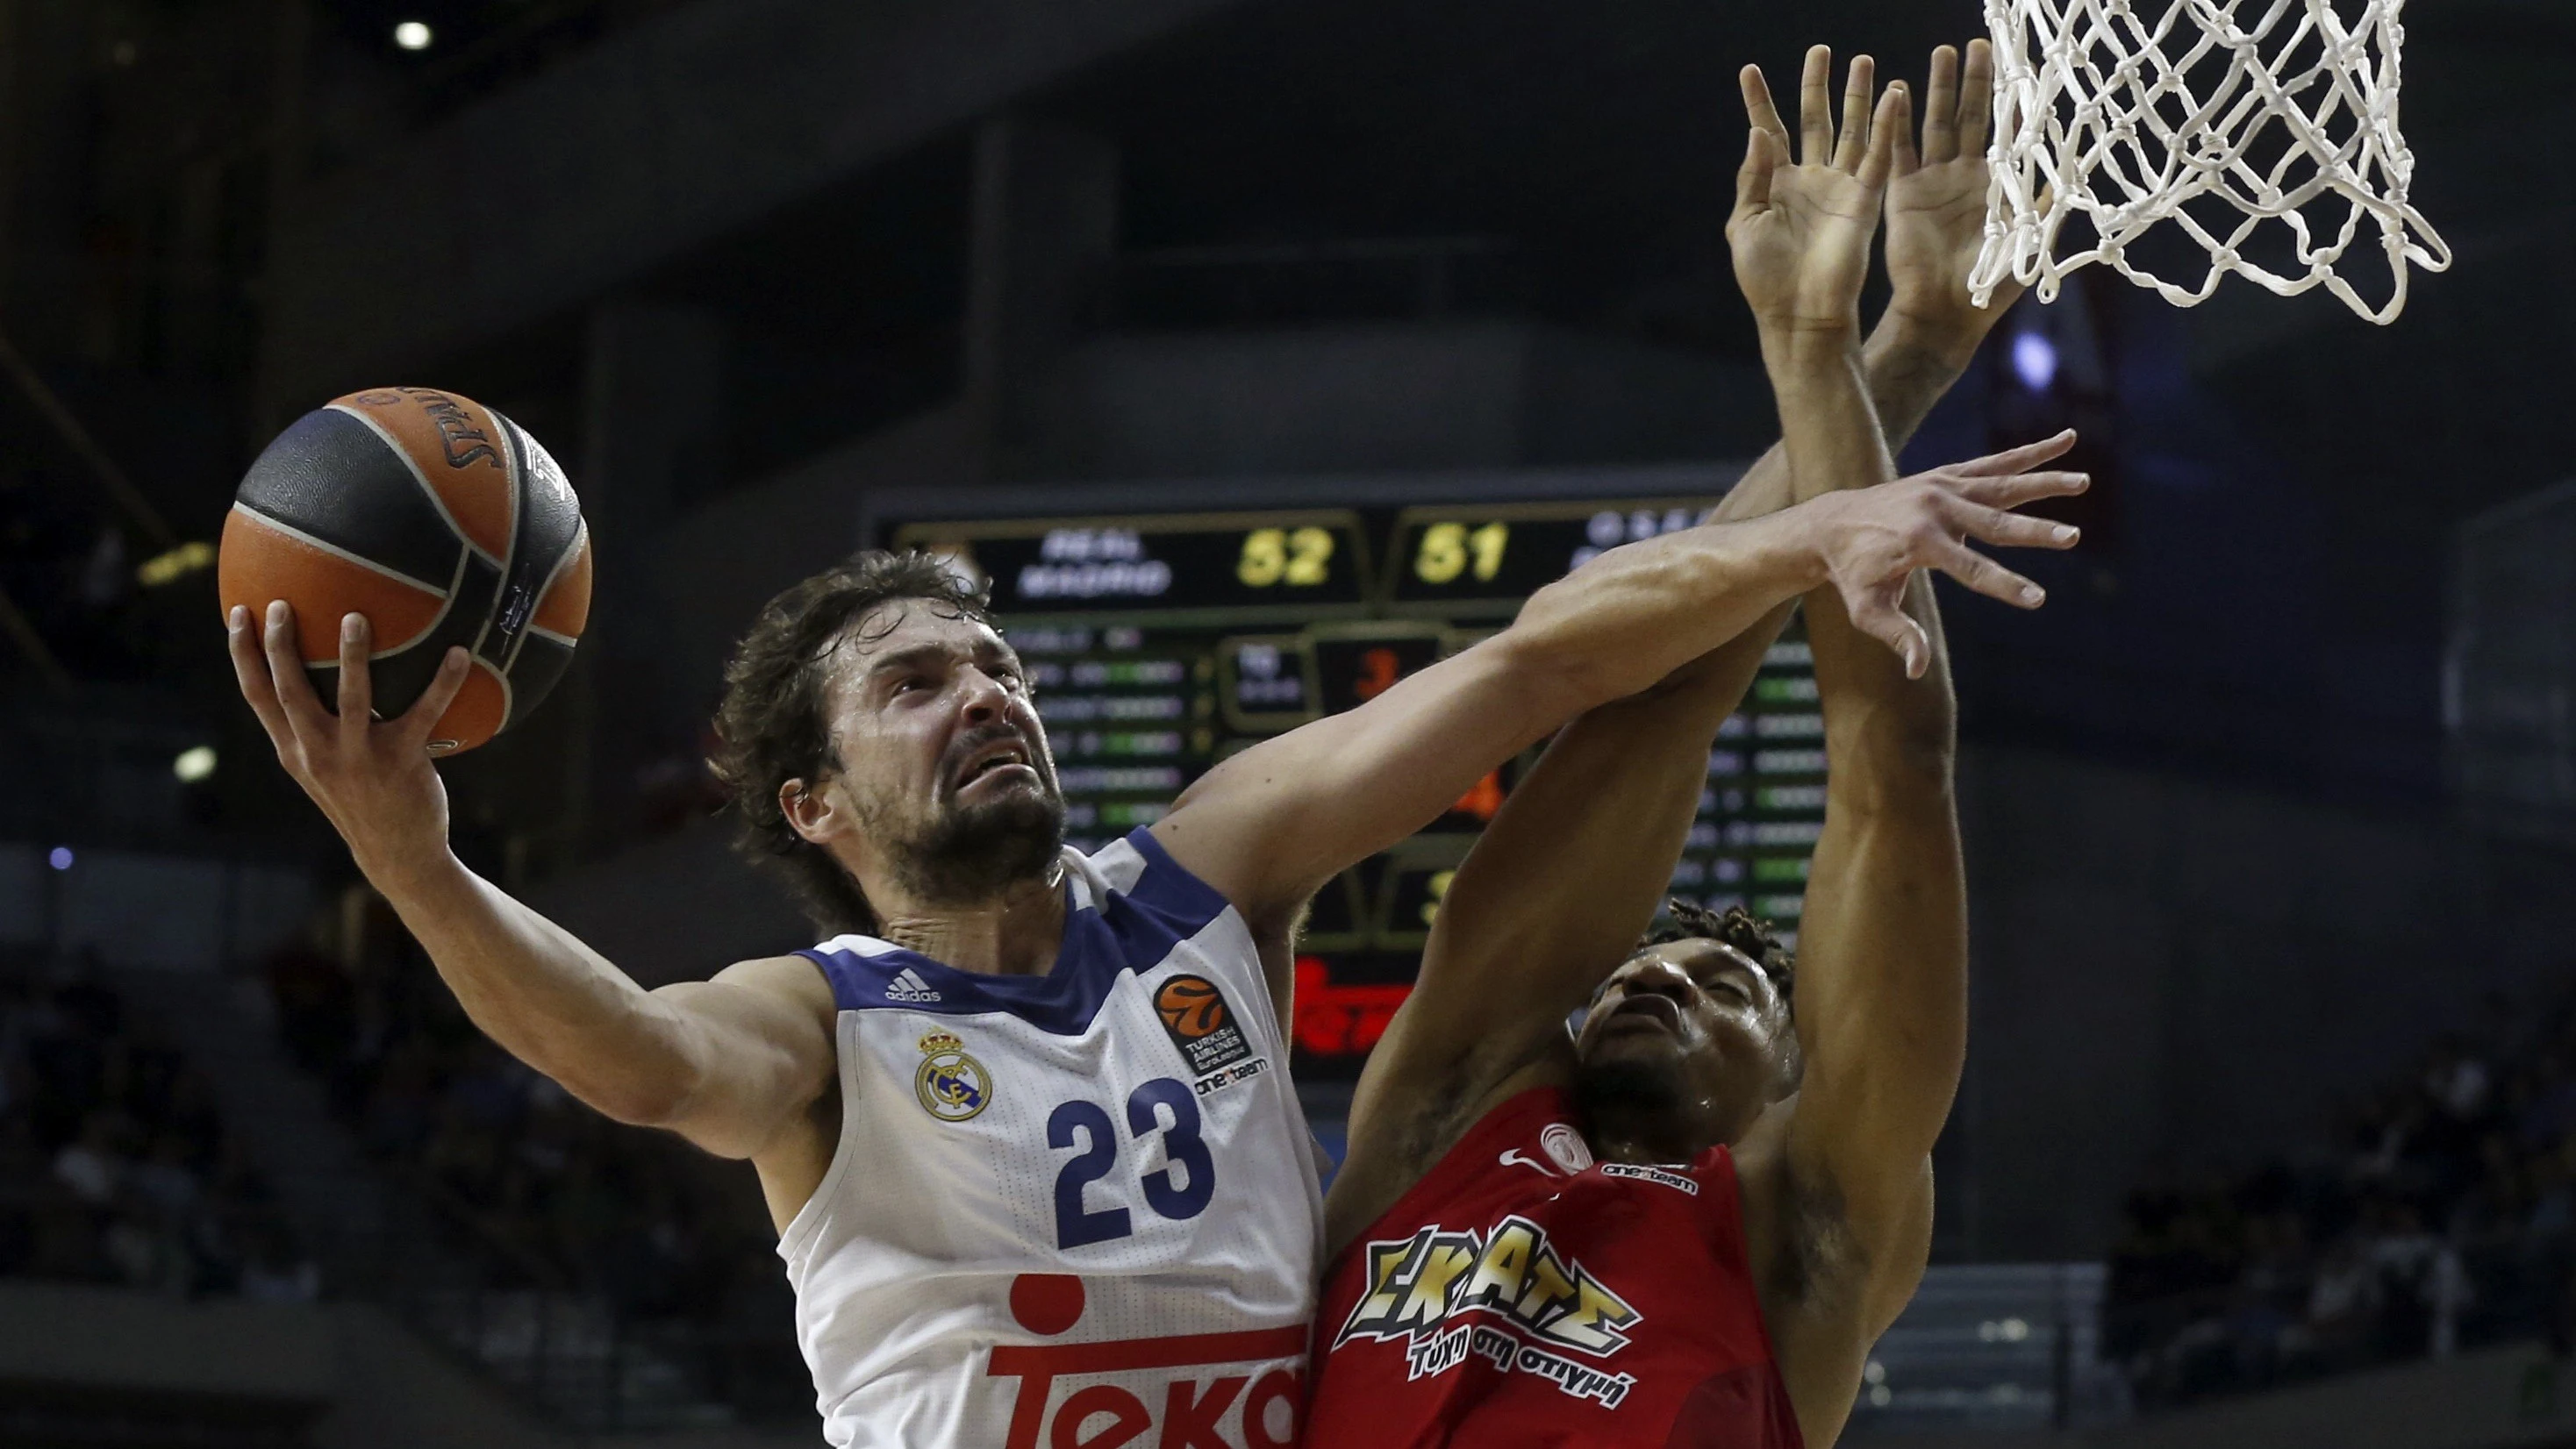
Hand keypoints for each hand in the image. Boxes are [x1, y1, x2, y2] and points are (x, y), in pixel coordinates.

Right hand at [228, 600, 470, 889]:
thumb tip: (315, 672)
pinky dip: (443, 681)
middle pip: (290, 690)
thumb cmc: (360, 799)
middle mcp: (318, 752)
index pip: (257, 696)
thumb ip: (313, 728)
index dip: (242, 653)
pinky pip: (425, 712)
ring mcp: (359, 758)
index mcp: (294, 750)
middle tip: (284, 602)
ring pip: (351, 698)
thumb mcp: (323, 768)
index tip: (237, 612)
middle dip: (282, 645)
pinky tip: (459, 652)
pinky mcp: (402, 761)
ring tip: (355, 617)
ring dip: (351, 656)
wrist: (397, 853)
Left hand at [1729, 47, 1901, 340]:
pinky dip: (1887, 126)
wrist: (1800, 314)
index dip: (1759, 101)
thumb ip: (1753, 176)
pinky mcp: (1866, 200)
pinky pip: (1881, 156)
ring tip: (1862, 60)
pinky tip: (1893, 95)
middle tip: (1821, 50)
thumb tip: (1758, 131)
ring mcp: (1841, 188)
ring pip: (1853, 131)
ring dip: (1857, 96)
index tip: (1749, 71)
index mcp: (1777, 185)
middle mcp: (1811, 180)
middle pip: (1815, 120)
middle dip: (1817, 86)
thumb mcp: (1745, 223)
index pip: (1769, 132)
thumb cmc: (1765, 278)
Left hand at [1795, 431, 2086, 676]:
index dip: (2004, 585)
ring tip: (2084, 481)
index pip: (1970, 568)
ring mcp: (1944, 486)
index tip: (2037, 599)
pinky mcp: (1949, 475)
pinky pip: (1997, 462)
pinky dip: (2031, 452)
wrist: (1831, 524)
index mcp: (1919, 541)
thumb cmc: (1852, 575)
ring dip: (2046, 482)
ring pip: (2004, 483)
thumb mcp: (1867, 610)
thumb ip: (1897, 635)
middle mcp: (1935, 507)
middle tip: (2073, 538)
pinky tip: (2067, 440)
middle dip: (2035, 531)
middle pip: (1995, 523)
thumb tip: (1917, 670)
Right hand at [1883, 40, 2020, 357]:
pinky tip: (1896, 92)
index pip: (2006, 131)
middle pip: (1971, 116)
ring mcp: (1931, 181)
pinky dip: (1896, 122)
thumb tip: (2076, 164)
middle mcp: (1964, 175)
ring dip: (1939, 89)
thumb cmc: (1990, 283)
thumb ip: (2047, 200)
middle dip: (1976, 80)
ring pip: (1936, 122)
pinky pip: (1898, 150)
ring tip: (1943, 54)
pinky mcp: (1902, 192)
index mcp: (1996, 184)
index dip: (2010, 99)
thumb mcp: (2030, 239)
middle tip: (1980, 44)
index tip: (2018, 66)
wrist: (1943, 312)